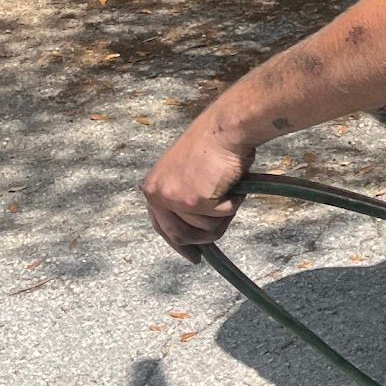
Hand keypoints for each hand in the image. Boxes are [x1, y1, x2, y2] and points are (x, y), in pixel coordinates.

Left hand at [142, 113, 253, 255]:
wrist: (224, 129)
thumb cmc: (213, 144)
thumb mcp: (185, 173)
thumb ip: (182, 197)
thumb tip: (197, 228)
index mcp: (152, 187)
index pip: (161, 226)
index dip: (178, 244)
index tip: (193, 257)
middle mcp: (157, 195)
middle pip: (182, 236)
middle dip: (205, 236)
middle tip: (220, 226)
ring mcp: (176, 200)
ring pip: (206, 228)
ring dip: (223, 213)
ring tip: (228, 187)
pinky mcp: (196, 202)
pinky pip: (223, 216)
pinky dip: (234, 203)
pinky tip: (232, 182)